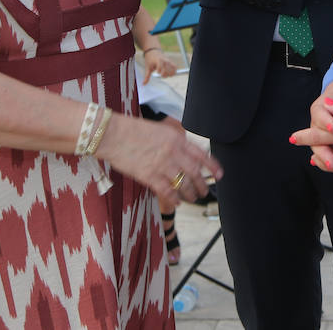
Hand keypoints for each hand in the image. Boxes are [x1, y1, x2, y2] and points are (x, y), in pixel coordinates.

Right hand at [95, 115, 222, 210]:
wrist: (112, 134)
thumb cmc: (132, 130)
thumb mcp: (159, 130)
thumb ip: (173, 141)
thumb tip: (184, 154)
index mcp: (176, 138)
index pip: (201, 154)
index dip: (212, 166)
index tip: (220, 175)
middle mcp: (173, 152)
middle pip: (195, 172)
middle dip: (202, 184)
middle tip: (205, 192)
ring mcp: (161, 164)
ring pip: (183, 184)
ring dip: (190, 193)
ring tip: (193, 198)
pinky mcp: (149, 176)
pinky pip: (167, 191)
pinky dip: (174, 198)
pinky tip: (177, 202)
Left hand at [140, 48, 175, 82]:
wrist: (153, 51)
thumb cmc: (150, 60)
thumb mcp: (147, 68)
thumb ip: (147, 76)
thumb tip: (144, 84)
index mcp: (158, 61)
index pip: (160, 68)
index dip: (159, 72)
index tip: (157, 72)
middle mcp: (164, 61)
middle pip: (167, 71)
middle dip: (164, 75)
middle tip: (161, 75)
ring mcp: (168, 61)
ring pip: (172, 69)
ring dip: (169, 74)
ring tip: (166, 75)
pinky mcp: (170, 61)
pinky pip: (175, 67)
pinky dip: (174, 71)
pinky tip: (170, 74)